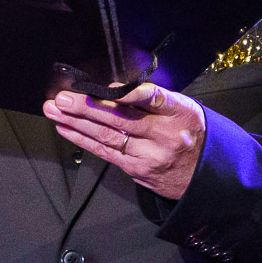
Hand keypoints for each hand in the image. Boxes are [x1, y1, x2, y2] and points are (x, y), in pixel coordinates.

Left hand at [42, 82, 205, 198]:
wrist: (207, 175)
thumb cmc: (189, 132)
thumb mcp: (182, 109)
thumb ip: (152, 99)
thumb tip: (113, 89)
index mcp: (180, 113)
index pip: (155, 99)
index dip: (130, 93)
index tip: (107, 87)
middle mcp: (165, 135)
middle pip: (122, 119)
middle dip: (87, 107)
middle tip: (62, 98)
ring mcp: (151, 155)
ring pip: (108, 136)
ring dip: (76, 122)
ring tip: (54, 110)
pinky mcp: (138, 170)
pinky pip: (106, 153)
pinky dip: (82, 140)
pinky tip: (65, 128)